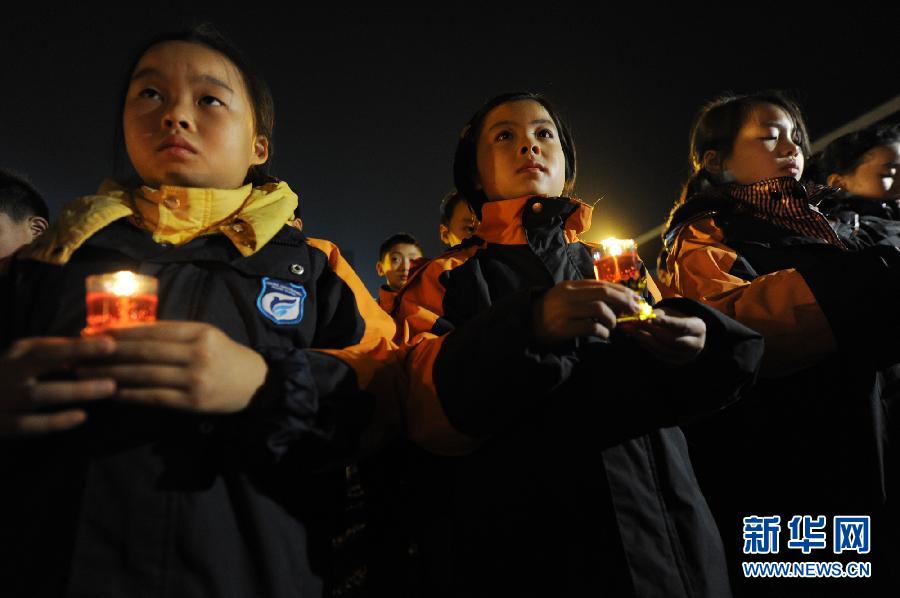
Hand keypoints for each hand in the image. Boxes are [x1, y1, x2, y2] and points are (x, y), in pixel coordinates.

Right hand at [0, 336, 116, 435]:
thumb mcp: (24, 358)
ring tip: (109, 388)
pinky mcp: (3, 424)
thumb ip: (54, 351)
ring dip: (76, 390)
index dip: (78, 344)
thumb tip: (92, 342)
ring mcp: (5, 399)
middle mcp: (9, 373)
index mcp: (18, 356)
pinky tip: (81, 417)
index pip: (49, 346)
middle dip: (77, 356)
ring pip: (40, 394)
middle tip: (113, 356)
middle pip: (42, 361)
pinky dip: (56, 421)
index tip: (110, 343)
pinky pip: (30, 424)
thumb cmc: (9, 377)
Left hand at [78, 321, 267, 412]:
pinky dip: (129, 395)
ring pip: (144, 375)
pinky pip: (154, 397)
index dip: (120, 331)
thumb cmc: (227, 357)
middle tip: (80, 353)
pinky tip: (112, 393)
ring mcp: (195, 379)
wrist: (257, 385)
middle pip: (144, 352)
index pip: (153, 330)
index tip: (93, 332)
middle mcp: (197, 354)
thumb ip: (175, 334)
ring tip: (86, 373)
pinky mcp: (193, 402)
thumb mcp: (207, 336)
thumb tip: (130, 333)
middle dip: (108, 352)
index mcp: (199, 332)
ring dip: (112, 374)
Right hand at [533, 280, 641, 344]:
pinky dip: (602, 331)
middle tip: (634, 311)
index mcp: (570, 286)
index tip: (636, 299)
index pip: (601, 284)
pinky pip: (590, 327)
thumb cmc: (550, 312)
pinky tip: (604, 334)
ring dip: (612, 318)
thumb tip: (616, 298)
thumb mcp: (565, 297)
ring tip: (613, 325)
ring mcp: (564, 311)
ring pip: (599, 308)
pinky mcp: (562, 328)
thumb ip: (585, 294)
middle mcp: (567, 295)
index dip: (622, 291)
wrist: (525, 325)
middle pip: (603, 293)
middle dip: (624, 301)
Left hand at [620, 306, 705, 365]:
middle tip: (633, 323)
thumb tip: (641, 316)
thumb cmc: (678, 319)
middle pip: (671, 340)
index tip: (649, 318)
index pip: (682, 326)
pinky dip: (646, 346)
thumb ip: (658, 314)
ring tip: (629, 330)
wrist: (686, 335)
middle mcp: (695, 344)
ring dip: (643, 339)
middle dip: (650, 331)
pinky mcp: (676, 362)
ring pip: (662, 349)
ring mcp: (686, 356)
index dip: (666, 323)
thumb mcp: (671, 313)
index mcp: (698, 328)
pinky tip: (637, 338)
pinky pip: (659, 355)